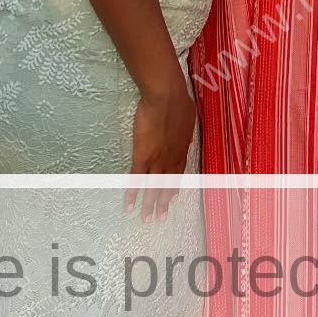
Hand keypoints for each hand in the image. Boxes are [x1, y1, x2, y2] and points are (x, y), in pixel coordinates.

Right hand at [128, 79, 197, 220]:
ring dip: (149, 204)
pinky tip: (129, 205)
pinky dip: (132, 193)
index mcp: (181, 148)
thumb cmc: (179, 101)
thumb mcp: (188, 116)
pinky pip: (136, 179)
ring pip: (153, 186)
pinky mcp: (142, 156)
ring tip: (146, 219)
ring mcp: (156, 159)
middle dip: (164, 201)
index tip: (174, 198)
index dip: (175, 186)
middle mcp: (171, 158)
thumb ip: (185, 128)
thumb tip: (184, 130)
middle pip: (167, 184)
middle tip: (161, 218)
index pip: (178, 171)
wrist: (166, 97)